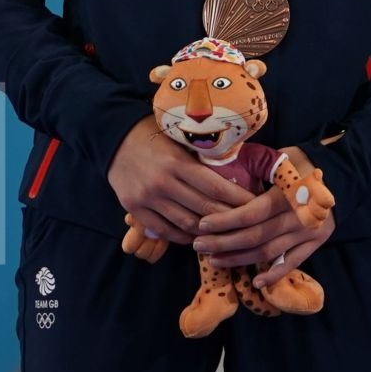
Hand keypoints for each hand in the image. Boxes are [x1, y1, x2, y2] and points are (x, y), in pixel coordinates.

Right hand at [106, 118, 256, 243]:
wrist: (114, 139)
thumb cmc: (154, 136)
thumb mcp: (180, 140)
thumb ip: (201, 159)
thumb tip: (234, 176)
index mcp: (178, 163)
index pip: (215, 187)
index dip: (238, 199)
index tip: (255, 203)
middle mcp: (163, 183)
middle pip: (204, 209)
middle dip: (229, 218)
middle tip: (246, 222)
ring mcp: (147, 199)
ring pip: (185, 224)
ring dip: (208, 231)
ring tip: (226, 232)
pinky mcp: (135, 210)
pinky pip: (164, 230)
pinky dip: (183, 235)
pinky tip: (197, 236)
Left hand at [195, 146, 335, 287]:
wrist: (342, 173)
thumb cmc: (302, 163)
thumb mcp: (279, 159)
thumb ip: (254, 170)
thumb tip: (219, 174)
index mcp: (286, 195)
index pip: (250, 214)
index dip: (224, 222)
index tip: (202, 225)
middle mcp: (297, 217)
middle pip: (254, 237)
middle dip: (223, 243)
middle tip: (199, 245)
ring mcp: (307, 233)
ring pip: (268, 252)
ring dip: (239, 259)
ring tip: (214, 260)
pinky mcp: (315, 243)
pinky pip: (292, 263)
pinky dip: (274, 274)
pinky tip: (255, 281)